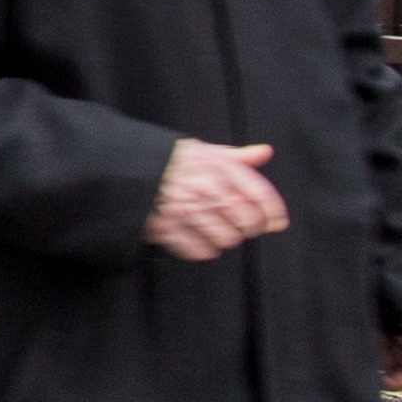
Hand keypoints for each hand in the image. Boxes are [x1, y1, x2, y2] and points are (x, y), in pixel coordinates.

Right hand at [146, 137, 286, 260]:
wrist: (125, 167)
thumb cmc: (168, 160)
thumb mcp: (203, 150)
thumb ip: (237, 156)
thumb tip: (265, 152)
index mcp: (217, 167)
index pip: (261, 195)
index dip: (274, 213)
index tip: (276, 221)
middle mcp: (204, 189)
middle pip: (249, 222)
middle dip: (249, 226)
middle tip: (239, 223)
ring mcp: (186, 211)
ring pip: (228, 239)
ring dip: (225, 238)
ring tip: (215, 228)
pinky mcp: (168, 229)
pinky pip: (201, 251)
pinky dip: (203, 248)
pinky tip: (197, 236)